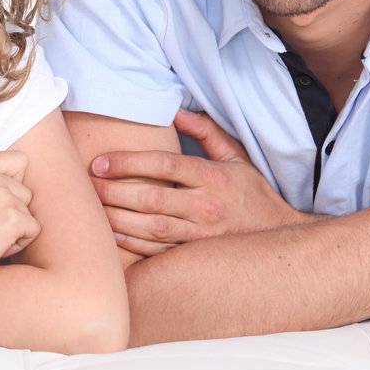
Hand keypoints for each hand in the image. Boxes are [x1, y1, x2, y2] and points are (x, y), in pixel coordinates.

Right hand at [0, 149, 38, 288]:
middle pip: (27, 192)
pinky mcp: (12, 219)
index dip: (15, 182)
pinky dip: (18, 244)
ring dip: (15, 229)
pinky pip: (33, 230)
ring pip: (30, 213)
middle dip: (13, 212)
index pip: (19, 160)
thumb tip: (26, 187)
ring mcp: (2, 197)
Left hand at [90, 109, 304, 258]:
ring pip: (150, 227)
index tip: (101, 162)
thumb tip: (177, 112)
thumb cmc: (251, 194)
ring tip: (93, 208)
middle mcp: (205, 207)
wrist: (280, 237)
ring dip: (117, 217)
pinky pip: (158, 251)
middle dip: (114, 190)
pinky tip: (112, 234)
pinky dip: (132, 244)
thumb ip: (207, 132)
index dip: (129, 162)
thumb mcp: (236, 158)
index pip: (164, 165)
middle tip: (89, 185)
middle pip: (152, 197)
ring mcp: (200, 235)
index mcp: (212, 177)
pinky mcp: (195, 256)